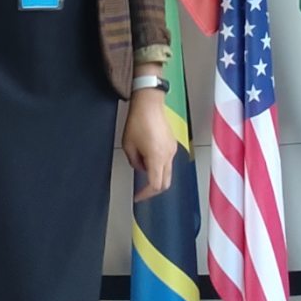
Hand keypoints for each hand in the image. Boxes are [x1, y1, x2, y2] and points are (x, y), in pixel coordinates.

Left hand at [122, 88, 176, 202]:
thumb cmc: (137, 121)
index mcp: (157, 158)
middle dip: (153, 189)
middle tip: (141, 190)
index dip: (145, 194)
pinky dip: (159, 165)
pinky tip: (147, 157)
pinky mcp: (172, 144)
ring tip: (141, 167)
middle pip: (165, 183)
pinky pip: (167, 161)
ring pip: (167, 172)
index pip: (155, 185)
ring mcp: (172, 150)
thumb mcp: (128, 144)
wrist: (149, 104)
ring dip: (156, 176)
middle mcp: (168, 156)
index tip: (137, 196)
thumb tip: (140, 167)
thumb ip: (134, 161)